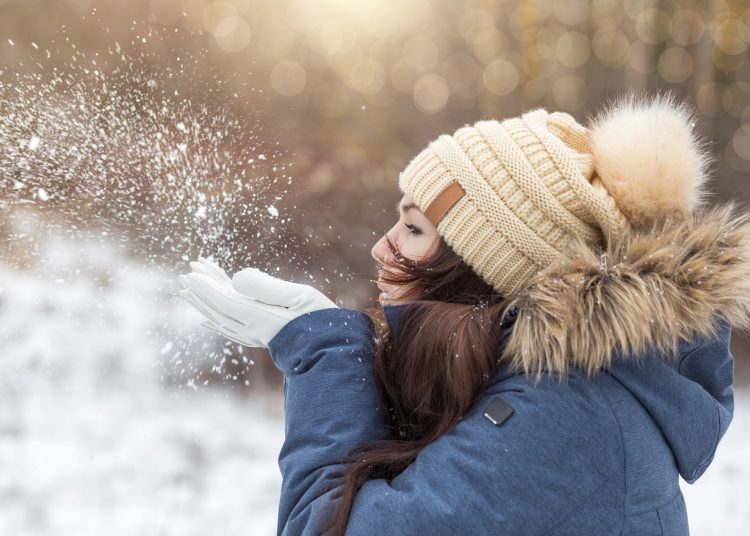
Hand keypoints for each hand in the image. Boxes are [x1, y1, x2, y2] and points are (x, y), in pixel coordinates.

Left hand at [178, 257, 338, 347]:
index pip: (223, 300)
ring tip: (188, 290)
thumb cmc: (321, 321)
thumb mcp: (298, 296)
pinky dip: (216, 320)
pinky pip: (231, 328)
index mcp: (259, 318)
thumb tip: (235, 278)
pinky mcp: (264, 335)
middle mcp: (252, 329)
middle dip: (201, 291)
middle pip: (218, 308)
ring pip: (222, 317)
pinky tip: (207, 319)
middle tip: (185, 274)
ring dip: (204, 302)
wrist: (335, 350)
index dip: (206, 286)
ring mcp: (257, 334)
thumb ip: (266, 286)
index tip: (191, 272)